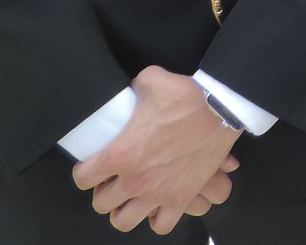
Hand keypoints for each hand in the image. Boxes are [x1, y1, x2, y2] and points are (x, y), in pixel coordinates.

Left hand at [71, 67, 240, 230]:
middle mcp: (135, 180)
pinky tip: (156, 204)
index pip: (83, 178)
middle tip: (112, 178)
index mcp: (121, 154)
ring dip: (124, 209)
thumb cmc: (186, 96)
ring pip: (124, 221)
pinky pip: (161, 225)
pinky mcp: (181, 199)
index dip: (84, 171)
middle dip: (103, 190)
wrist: (222, 109)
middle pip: (101, 203)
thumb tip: (132, 92)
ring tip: (130, 196)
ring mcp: (158, 193)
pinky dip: (156, 217)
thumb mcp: (150, 80)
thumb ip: (133, 89)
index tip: (92, 165)